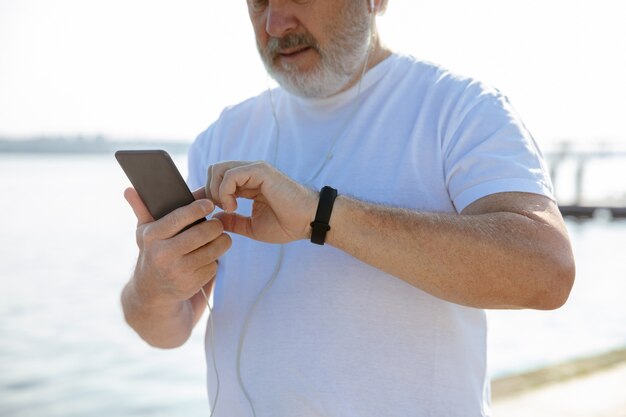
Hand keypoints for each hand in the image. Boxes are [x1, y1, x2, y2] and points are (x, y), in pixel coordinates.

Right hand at [123, 187, 231, 306]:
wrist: (150, 292)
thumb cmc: (152, 253)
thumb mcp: (144, 233)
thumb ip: (141, 209)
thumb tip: (129, 189)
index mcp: (152, 236)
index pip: (179, 217)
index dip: (197, 208)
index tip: (209, 204)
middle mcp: (163, 254)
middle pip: (201, 233)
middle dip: (216, 226)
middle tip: (219, 223)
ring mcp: (177, 271)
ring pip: (212, 250)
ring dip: (222, 242)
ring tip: (221, 237)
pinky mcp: (190, 284)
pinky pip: (212, 266)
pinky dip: (215, 260)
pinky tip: (209, 257)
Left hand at [205, 161, 317, 243]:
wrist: (308, 222)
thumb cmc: (286, 224)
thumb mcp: (252, 227)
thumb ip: (233, 222)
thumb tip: (214, 219)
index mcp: (248, 184)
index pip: (218, 180)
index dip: (204, 193)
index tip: (199, 210)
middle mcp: (250, 173)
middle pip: (213, 170)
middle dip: (209, 192)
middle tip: (221, 211)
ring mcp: (255, 170)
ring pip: (218, 169)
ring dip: (216, 191)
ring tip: (228, 209)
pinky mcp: (260, 170)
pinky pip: (231, 174)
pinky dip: (226, 191)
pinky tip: (234, 207)